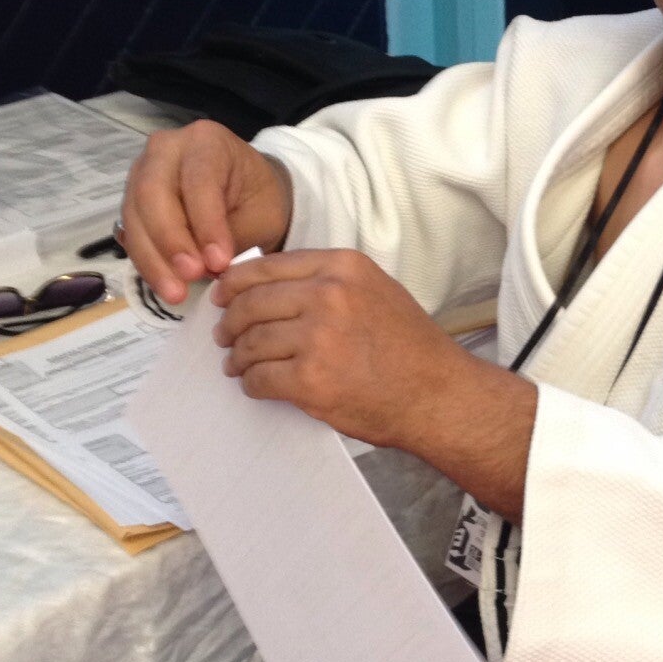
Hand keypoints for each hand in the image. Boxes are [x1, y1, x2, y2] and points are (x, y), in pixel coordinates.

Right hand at [120, 122, 292, 302]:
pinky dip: (146, 261)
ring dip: (152, 258)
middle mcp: (166, 149)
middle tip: (191, 276)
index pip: (198, 180)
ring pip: (134, 215)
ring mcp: (143, 173)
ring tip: (176, 292)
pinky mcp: (133, 201)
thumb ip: (233, 236)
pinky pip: (131, 231)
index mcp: (206, 141)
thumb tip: (208, 267)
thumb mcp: (261, 214)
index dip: (206, 223)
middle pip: (152, 193)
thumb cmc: (258, 199)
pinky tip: (163, 284)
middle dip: (170, 240)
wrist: (248, 194)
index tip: (219, 262)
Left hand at [210, 248, 464, 449]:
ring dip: (237, 356)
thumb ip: (330, 282)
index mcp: (343, 267)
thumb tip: (272, 287)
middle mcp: (329, 295)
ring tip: (236, 364)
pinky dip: (251, 384)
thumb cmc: (411, 348)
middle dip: (230, 322)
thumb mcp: (376, 290)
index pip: (268, 267)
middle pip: (252, 303)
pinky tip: (254, 385)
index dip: (236, 283)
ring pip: (252, 341)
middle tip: (224, 335)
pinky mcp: (311, 380)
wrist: (438, 394)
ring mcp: (318, 338)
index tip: (223, 295)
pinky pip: (260, 378)